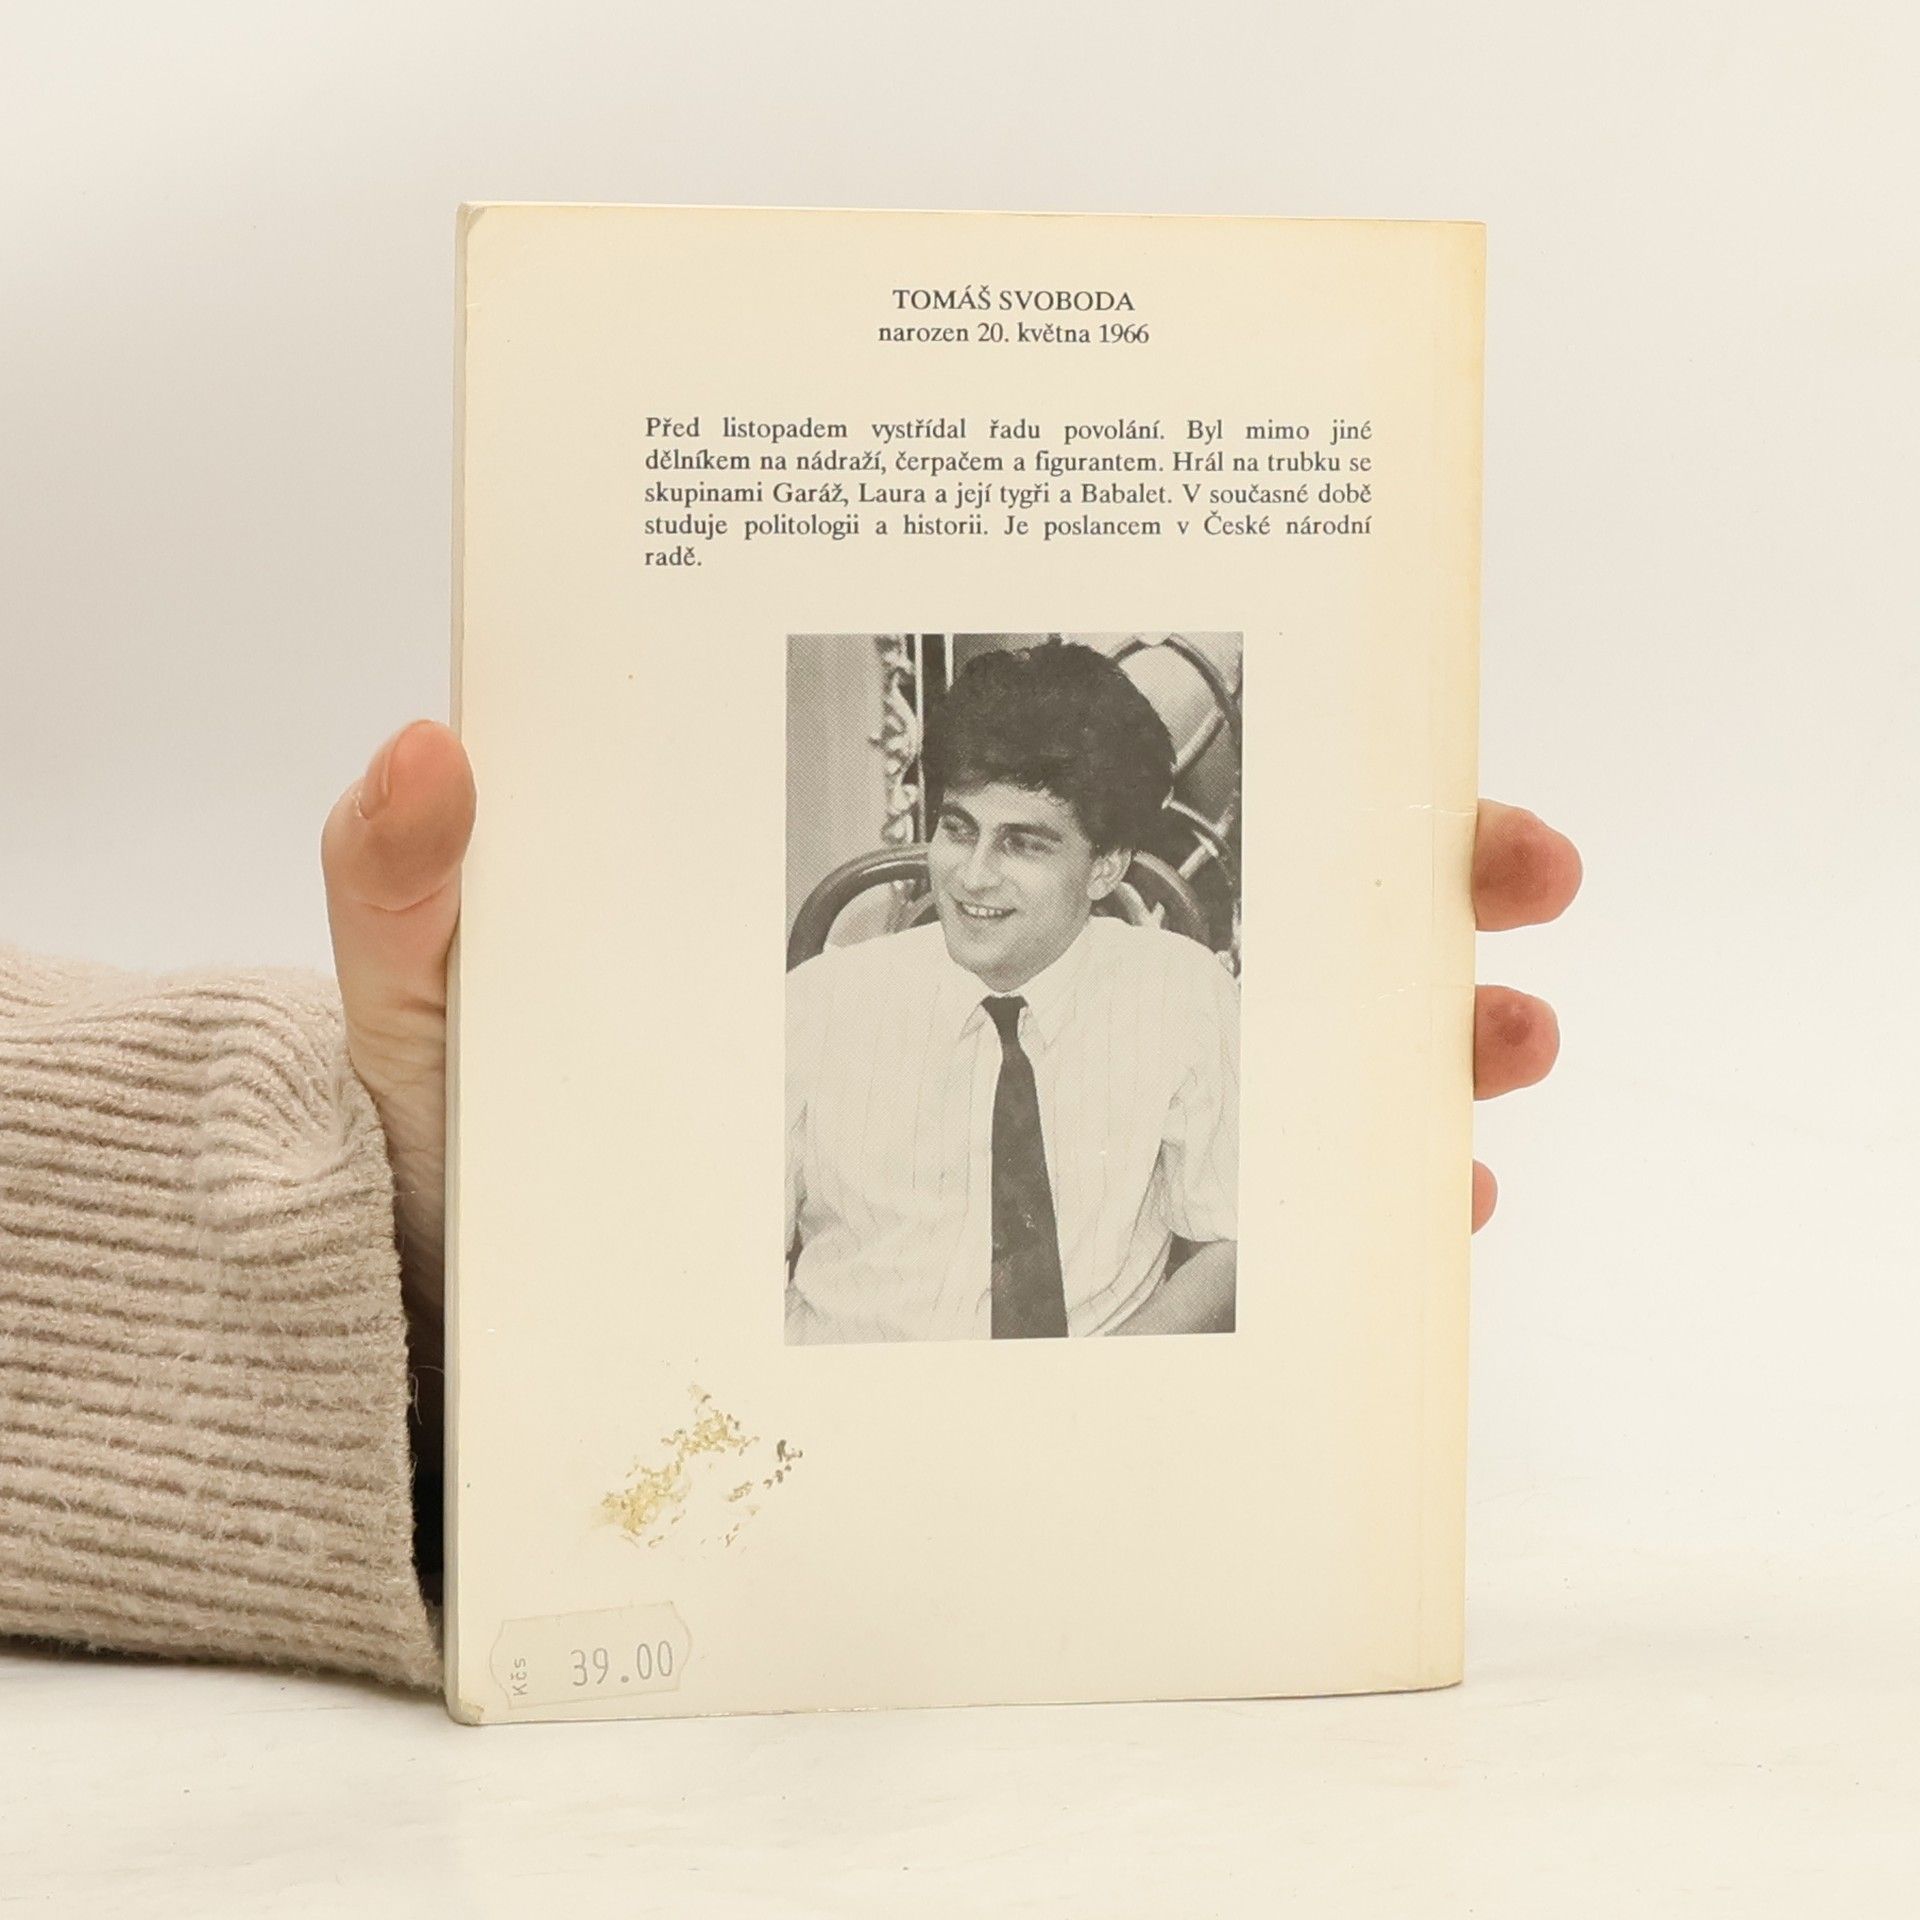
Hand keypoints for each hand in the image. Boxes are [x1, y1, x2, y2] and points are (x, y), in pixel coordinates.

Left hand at [318, 735, 1577, 1426]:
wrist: (488, 1320)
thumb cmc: (475, 1140)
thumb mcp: (431, 994)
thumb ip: (408, 881)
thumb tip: (434, 746)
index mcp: (869, 897)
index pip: (1075, 791)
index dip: (1227, 739)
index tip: (1390, 701)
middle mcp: (975, 986)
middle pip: (1217, 912)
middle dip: (1391, 884)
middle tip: (1512, 874)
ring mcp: (1014, 1115)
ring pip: (1254, 1066)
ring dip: (1401, 1052)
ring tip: (1501, 1045)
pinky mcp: (1022, 1250)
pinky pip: (1210, 1223)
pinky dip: (1328, 1222)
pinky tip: (1423, 1222)